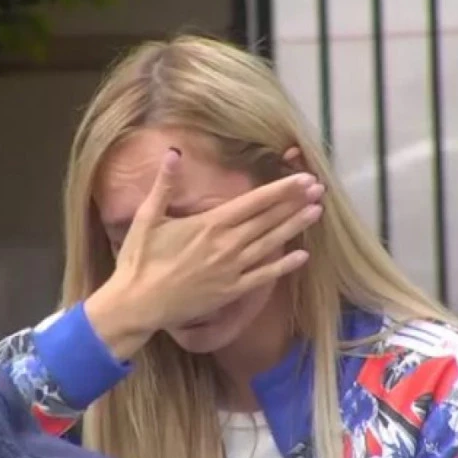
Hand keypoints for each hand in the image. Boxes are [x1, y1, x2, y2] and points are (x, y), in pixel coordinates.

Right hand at [85, 148, 323, 358]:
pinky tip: (302, 257)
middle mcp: (226, 245)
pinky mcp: (230, 291)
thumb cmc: (139, 260)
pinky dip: (283, 266)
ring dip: (295, 228)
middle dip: (295, 203)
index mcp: (209, 224)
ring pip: (270, 245)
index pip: (254, 202)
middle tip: (320, 188)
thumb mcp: (147, 217)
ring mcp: (231, 270)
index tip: (303, 178)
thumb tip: (172, 153)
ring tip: (317, 213)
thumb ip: (164, 185)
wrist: (137, 305)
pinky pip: (263, 277)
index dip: (281, 190)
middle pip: (268, 220)